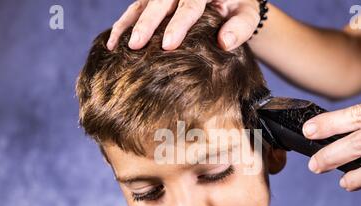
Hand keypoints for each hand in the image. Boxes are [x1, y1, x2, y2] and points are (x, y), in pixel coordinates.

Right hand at [106, 0, 259, 50]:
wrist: (230, 0)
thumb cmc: (239, 9)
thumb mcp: (247, 16)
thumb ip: (240, 27)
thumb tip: (224, 42)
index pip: (190, 4)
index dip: (179, 23)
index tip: (169, 45)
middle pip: (161, 2)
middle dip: (148, 24)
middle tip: (137, 46)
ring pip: (143, 4)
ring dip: (130, 24)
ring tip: (118, 47)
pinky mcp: (154, 0)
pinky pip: (135, 9)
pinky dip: (123, 25)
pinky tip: (113, 43)